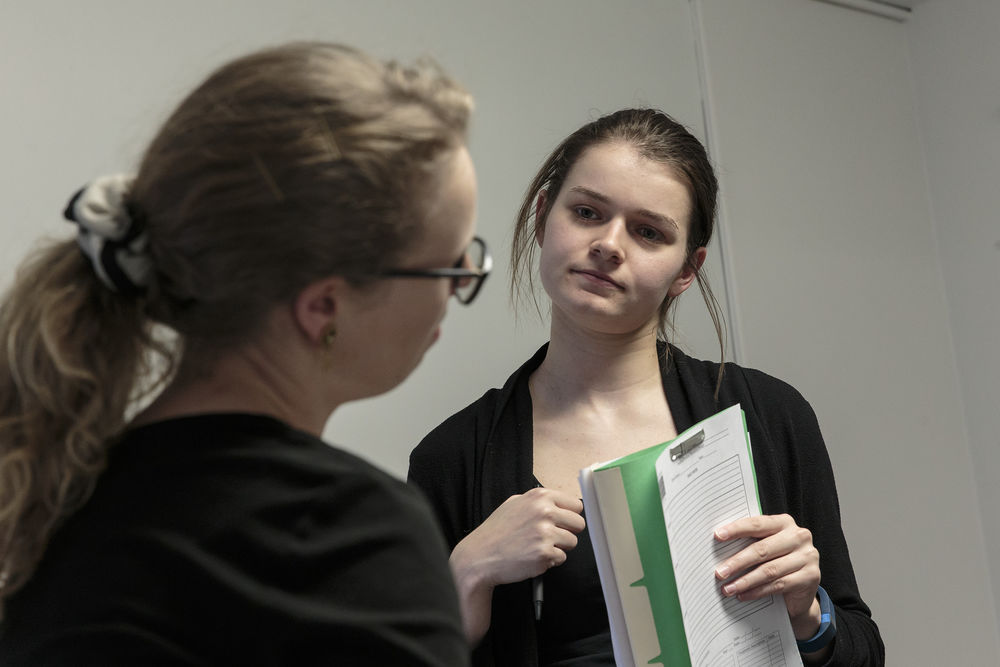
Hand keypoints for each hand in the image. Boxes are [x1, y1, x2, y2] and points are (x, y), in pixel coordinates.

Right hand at [449, 488, 584, 641]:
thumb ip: (538, 501)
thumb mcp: (514, 504)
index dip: (569, 516)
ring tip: (538, 547)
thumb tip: (560, 505)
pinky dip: (550, 561)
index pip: (576, 505)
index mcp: (540, 496)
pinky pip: (561, 558)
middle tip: (550, 537)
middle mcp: (545, 512)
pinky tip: (532, 556)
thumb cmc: (496, 532)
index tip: (562, 522)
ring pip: (572, 542)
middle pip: (579, 524)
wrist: (479, 556)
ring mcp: (545, 533)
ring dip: (559, 547)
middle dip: (567, 532)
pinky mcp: (545, 554)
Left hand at [713, 514, 821, 638]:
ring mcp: (807, 556)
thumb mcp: (764, 548)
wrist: (800, 589)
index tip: (718, 536)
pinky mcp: (811, 576)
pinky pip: (778, 585)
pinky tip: (743, 595)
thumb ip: (748, 542)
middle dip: (737, 562)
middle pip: (762, 549)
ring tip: (728, 588)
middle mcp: (798, 536)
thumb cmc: (776, 561)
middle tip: (719, 572)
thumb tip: (717, 546)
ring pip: (769, 570)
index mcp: (784, 523)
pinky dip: (757, 591)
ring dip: (745, 581)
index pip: (757, 524)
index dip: (736, 529)